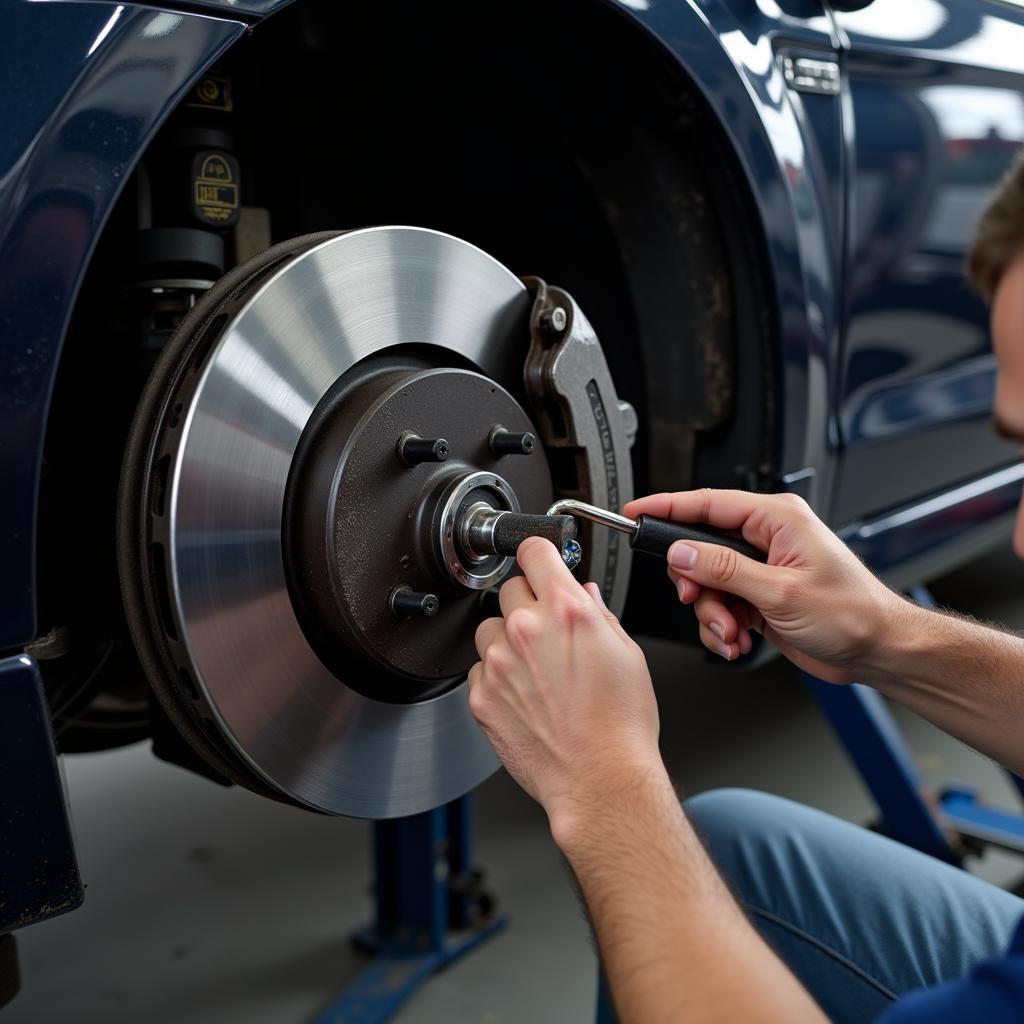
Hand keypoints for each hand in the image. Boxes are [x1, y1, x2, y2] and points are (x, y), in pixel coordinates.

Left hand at [468, 537, 661, 829]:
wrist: (600, 780)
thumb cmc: (620, 726)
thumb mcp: (627, 655)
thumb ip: (598, 615)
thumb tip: (584, 595)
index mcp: (567, 611)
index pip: (535, 551)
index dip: (539, 554)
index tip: (539, 561)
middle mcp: (528, 629)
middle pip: (510, 588)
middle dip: (528, 603)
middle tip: (547, 632)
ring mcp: (499, 662)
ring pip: (489, 627)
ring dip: (506, 639)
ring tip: (535, 670)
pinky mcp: (481, 694)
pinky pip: (478, 668)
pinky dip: (495, 675)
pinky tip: (523, 695)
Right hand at [623, 490, 905, 682]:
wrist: (878, 650)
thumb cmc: (853, 614)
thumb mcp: (780, 592)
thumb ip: (725, 569)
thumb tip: (683, 552)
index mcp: (776, 519)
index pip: (706, 504)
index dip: (666, 507)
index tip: (636, 513)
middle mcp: (766, 538)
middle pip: (699, 550)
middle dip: (696, 586)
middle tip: (700, 602)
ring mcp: (762, 568)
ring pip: (706, 584)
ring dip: (711, 614)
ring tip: (733, 632)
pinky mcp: (759, 595)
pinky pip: (719, 605)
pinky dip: (722, 627)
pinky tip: (740, 640)